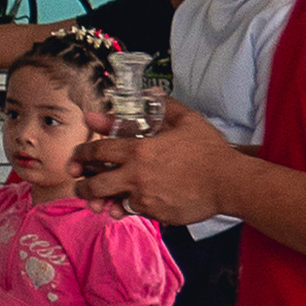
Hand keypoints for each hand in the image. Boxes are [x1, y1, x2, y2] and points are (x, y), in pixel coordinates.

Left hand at [76, 103, 233, 225]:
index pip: (99, 150)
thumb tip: (151, 92)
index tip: (77, 157)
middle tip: (77, 183)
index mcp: (140, 150)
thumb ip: (164, 106)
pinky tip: (120, 209)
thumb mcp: (187, 120)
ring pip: (111, 202)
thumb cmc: (209, 151)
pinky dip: (124, 210)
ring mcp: (144, 197)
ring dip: (99, 202)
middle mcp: (136, 175)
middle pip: (95, 183)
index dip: (83, 153)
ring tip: (95, 202)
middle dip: (81, 184)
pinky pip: (133, 212)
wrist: (228, 182)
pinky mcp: (156, 213)